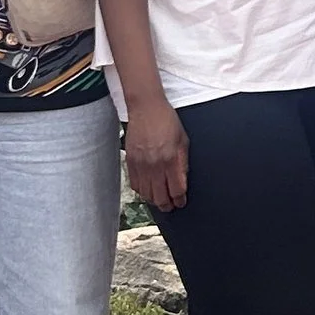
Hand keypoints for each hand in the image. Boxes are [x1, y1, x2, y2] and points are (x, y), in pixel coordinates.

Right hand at [123, 96, 189, 211]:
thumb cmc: (167, 121)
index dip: (180, 200)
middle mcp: (155, 164)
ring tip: (160, 200)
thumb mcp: (183, 140)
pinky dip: (142, 191)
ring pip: (146, 194)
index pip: (176, 190)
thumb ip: (183, 162)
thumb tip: (183, 181)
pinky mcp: (130, 162)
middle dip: (168, 205)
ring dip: (155, 200)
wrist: (146, 108)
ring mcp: (141, 164)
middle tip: (171, 206)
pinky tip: (148, 190)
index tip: (181, 202)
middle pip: (160, 197)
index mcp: (171, 159)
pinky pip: (135, 185)